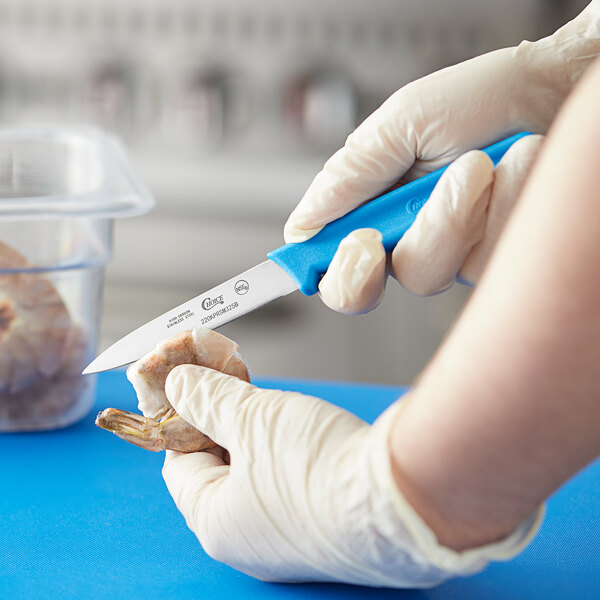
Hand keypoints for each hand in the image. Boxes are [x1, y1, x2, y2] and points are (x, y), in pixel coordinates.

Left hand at [161, 365, 536, 586]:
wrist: (407, 501)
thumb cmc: (320, 470)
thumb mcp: (251, 418)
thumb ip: (208, 399)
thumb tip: (178, 385)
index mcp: (217, 523)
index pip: (178, 463)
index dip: (181, 417)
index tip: (192, 384)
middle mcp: (250, 539)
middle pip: (219, 467)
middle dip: (222, 420)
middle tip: (232, 382)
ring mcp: (290, 535)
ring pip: (257, 472)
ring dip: (257, 432)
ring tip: (268, 399)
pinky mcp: (325, 524)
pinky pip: (289, 482)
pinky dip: (286, 450)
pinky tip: (299, 426)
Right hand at [284, 3, 599, 311]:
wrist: (552, 93)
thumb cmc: (480, 100)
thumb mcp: (401, 124)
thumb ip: (350, 175)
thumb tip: (302, 222)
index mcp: (371, 206)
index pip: (330, 258)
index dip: (318, 270)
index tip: (316, 262)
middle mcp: (403, 236)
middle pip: (363, 290)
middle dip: (367, 260)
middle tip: (378, 231)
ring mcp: (447, 252)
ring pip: (423, 275)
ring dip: (449, 216)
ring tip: (476, 163)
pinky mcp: (489, 256)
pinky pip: (479, 262)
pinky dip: (496, 210)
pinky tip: (510, 172)